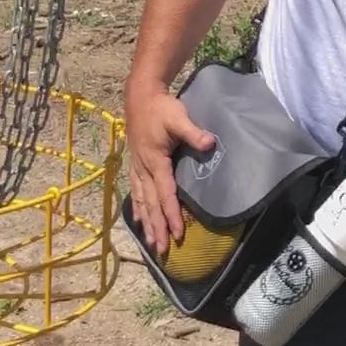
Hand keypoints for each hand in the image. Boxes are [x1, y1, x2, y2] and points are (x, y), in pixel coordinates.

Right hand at [123, 85, 215, 255]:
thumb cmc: (161, 108)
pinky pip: (136, 192)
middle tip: (162, 249)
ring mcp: (137, 167)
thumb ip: (193, 132)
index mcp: (155, 160)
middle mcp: (144, 168)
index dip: (171, 214)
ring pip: (142, 201)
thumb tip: (210, 143)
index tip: (177, 233)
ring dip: (147, 223)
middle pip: (151, 203)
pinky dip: (137, 208)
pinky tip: (138, 220)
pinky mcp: (135, 165)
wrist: (140, 96)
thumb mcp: (178, 117)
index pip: (165, 193)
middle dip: (157, 227)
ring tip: (151, 243)